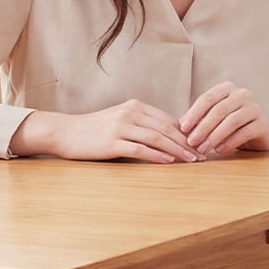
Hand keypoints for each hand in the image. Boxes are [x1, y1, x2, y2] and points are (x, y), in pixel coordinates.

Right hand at [13, 100, 200, 162]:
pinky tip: (169, 162)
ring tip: (191, 160)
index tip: (201, 145)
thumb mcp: (122, 121)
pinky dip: (156, 155)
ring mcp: (120, 127)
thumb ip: (144, 126)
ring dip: (177, 150)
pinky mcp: (111, 142)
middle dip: (188, 143)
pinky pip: (139, 148)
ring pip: (157, 138)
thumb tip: (172, 139)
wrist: (65, 132)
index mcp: (136, 106)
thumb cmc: (96, 130)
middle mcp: (130, 113)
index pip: (168, 120)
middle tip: (203, 155)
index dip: (188, 133)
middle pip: (167, 128)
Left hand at [179, 82, 268, 155]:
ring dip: (214, 136)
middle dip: (203, 127)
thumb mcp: (214, 118)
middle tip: (191, 142)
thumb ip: (200, 118)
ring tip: (203, 149)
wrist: (258, 134)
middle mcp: (242, 94)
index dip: (194, 113)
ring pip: (231, 122)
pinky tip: (219, 150)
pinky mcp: (263, 124)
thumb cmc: (231, 124)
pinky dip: (229, 142)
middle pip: (219, 110)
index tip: (183, 128)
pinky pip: (244, 133)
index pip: (207, 98)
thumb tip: (181, 125)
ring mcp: (254, 108)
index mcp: (227, 88)